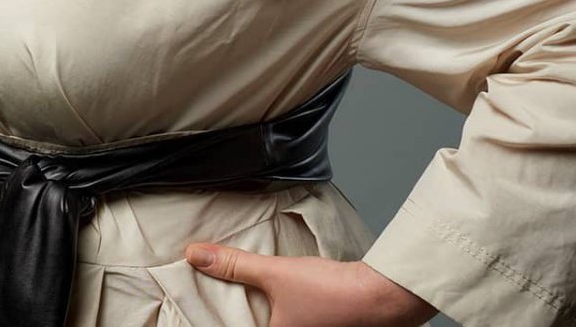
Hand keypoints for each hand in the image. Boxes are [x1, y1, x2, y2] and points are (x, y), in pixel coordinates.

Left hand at [184, 243, 438, 326]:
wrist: (380, 296)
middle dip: (236, 313)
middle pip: (252, 324)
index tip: (198, 313)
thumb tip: (194, 255)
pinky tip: (269, 299)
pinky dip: (272, 313)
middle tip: (217, 299)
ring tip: (237, 296)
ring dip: (255, 312)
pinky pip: (285, 322)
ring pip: (268, 323)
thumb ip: (235, 265)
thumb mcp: (276, 275)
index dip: (218, 320)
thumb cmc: (332, 293)